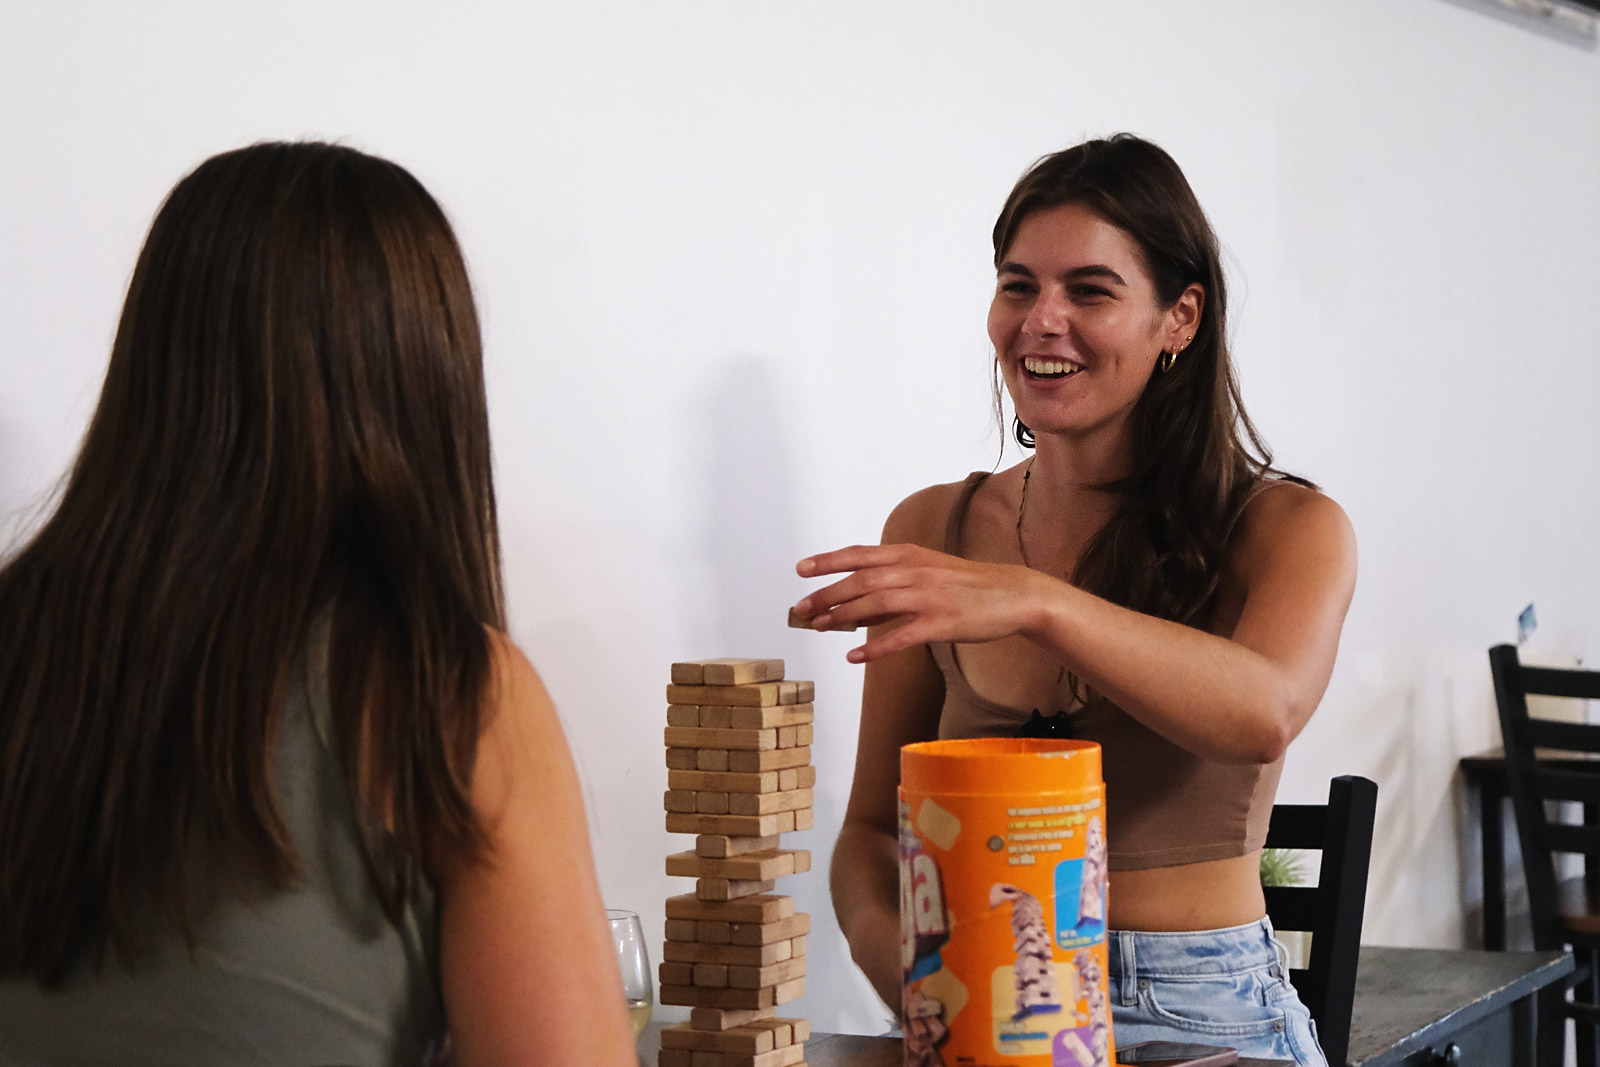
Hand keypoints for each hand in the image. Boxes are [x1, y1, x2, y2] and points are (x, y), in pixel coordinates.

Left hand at [793, 544, 1050, 662]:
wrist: (1014, 594)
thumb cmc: (966, 586)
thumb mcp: (927, 573)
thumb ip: (891, 586)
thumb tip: (852, 608)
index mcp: (910, 555)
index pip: (861, 555)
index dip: (829, 561)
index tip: (801, 569)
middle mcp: (916, 571)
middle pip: (862, 580)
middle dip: (827, 593)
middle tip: (800, 608)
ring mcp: (929, 596)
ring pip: (876, 603)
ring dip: (843, 616)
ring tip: (819, 627)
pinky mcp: (942, 623)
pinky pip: (901, 636)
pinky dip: (875, 646)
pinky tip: (855, 656)